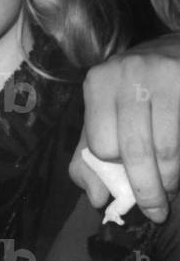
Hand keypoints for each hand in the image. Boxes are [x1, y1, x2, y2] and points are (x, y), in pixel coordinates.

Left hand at [70, 34, 179, 222]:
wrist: (177, 48)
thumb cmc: (135, 91)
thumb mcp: (103, 117)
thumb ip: (89, 158)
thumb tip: (97, 198)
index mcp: (97, 84)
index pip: (101, 144)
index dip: (114, 167)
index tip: (126, 181)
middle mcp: (126, 74)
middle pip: (133, 149)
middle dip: (146, 188)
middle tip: (156, 212)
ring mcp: (162, 74)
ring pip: (165, 147)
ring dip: (169, 179)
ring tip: (171, 193)